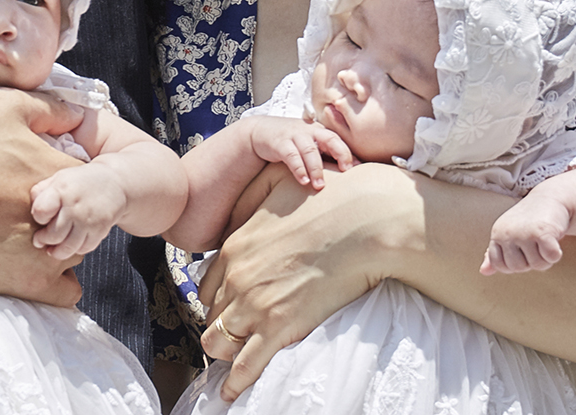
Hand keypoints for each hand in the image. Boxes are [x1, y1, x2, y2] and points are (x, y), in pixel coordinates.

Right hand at [0, 88, 86, 305]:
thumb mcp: (3, 108)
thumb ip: (50, 108)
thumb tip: (78, 113)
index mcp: (61, 176)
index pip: (88, 178)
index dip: (70, 178)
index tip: (46, 179)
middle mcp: (64, 217)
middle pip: (85, 216)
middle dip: (68, 212)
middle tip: (36, 208)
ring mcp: (50, 254)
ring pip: (77, 249)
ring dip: (62, 243)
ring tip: (25, 233)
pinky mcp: (31, 283)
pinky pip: (67, 290)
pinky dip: (58, 279)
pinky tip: (35, 263)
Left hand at [30, 163, 127, 259]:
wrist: (116, 183)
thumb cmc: (81, 181)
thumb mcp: (59, 178)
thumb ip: (41, 190)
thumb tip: (31, 207)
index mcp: (62, 190)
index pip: (41, 212)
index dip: (38, 217)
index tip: (41, 217)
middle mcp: (76, 207)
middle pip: (53, 234)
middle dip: (43, 240)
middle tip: (40, 240)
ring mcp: (89, 221)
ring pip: (68, 247)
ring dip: (56, 252)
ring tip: (52, 249)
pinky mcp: (100, 231)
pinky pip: (84, 249)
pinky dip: (75, 249)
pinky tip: (71, 243)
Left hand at [197, 162, 423, 400]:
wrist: (367, 218)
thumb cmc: (329, 196)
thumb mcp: (276, 181)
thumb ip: (249, 199)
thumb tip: (236, 216)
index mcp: (234, 246)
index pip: (208, 286)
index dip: (216, 300)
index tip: (225, 308)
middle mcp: (237, 278)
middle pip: (211, 315)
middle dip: (219, 326)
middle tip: (231, 338)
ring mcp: (256, 304)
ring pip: (218, 342)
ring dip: (224, 354)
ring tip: (230, 367)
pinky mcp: (281, 327)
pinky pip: (246, 365)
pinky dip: (237, 383)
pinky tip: (232, 394)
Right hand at [247, 117, 354, 188]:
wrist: (261, 131)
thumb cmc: (291, 141)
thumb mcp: (310, 143)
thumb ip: (326, 153)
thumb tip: (352, 170)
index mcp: (320, 131)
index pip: (338, 140)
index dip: (348, 153)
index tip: (358, 169)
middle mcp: (310, 131)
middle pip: (329, 139)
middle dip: (340, 154)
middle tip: (346, 171)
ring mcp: (294, 136)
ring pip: (310, 150)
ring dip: (316, 168)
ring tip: (320, 186)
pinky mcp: (280, 143)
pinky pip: (291, 156)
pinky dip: (298, 169)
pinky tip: (303, 180)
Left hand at [480, 193, 568, 274]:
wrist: (550, 198)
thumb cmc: (528, 221)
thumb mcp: (508, 235)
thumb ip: (496, 253)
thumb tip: (483, 272)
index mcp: (497, 234)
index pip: (498, 264)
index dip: (513, 265)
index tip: (522, 253)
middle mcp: (506, 233)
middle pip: (518, 268)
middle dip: (531, 262)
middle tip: (537, 245)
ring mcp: (523, 232)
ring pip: (537, 265)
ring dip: (546, 258)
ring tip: (544, 241)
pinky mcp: (542, 231)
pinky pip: (551, 257)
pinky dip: (556, 254)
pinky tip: (554, 240)